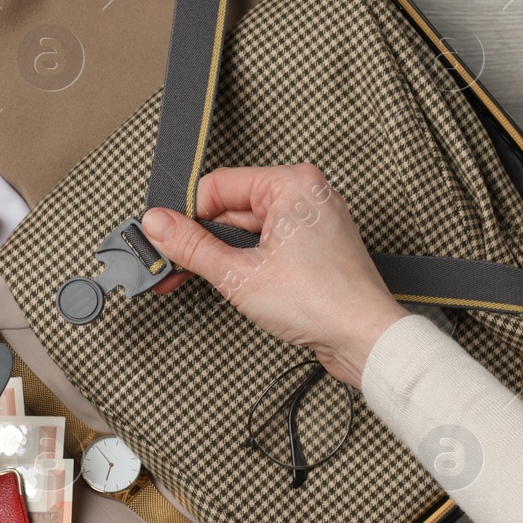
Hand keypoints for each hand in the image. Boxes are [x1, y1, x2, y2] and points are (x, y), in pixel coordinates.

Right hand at [141, 164, 407, 386]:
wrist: (366, 339)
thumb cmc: (322, 302)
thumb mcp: (239, 274)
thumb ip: (192, 247)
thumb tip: (157, 224)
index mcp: (291, 183)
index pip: (218, 185)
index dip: (186, 215)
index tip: (163, 240)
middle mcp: (306, 194)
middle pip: (232, 207)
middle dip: (200, 240)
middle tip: (171, 267)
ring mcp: (313, 221)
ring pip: (248, 229)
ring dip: (221, 255)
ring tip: (195, 280)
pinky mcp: (316, 247)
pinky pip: (269, 244)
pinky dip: (246, 261)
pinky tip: (229, 283)